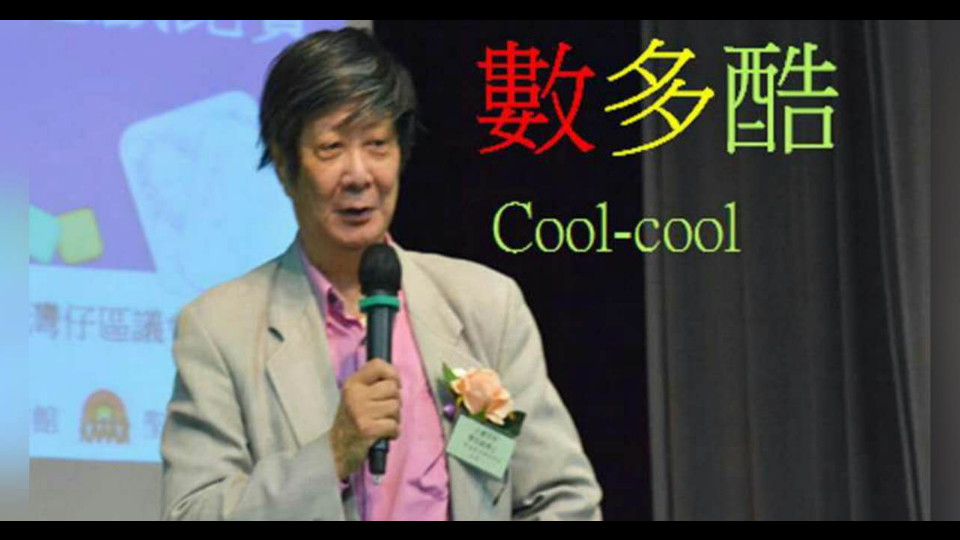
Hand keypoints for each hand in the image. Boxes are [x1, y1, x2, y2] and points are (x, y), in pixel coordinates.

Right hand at [330, 359, 400, 479]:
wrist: (335, 450)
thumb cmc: (350, 421)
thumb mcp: (355, 396)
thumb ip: (371, 385)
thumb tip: (396, 380)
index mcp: (352, 384)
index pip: (377, 365)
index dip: (392, 373)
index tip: (395, 384)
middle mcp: (356, 395)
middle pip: (392, 388)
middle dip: (395, 400)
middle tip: (385, 411)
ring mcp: (361, 412)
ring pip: (395, 407)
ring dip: (395, 418)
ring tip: (383, 423)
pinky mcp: (368, 429)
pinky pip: (394, 425)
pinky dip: (393, 432)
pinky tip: (384, 434)